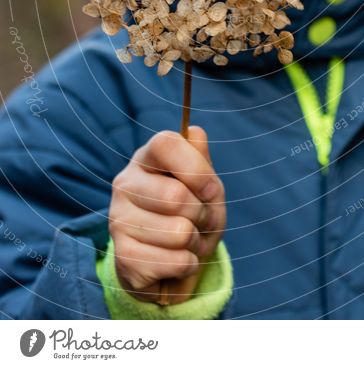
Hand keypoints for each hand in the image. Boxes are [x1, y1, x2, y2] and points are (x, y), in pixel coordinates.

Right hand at [109, 126, 225, 303]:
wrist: (168, 265)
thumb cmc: (190, 215)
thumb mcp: (205, 188)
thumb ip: (202, 162)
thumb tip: (196, 133)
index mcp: (146, 158)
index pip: (165, 143)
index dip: (196, 167)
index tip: (210, 189)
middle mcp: (125, 184)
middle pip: (177, 195)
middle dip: (203, 214)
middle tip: (201, 221)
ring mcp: (118, 221)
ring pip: (180, 233)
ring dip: (197, 243)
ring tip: (188, 242)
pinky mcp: (123, 257)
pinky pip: (176, 262)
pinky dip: (189, 265)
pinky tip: (176, 260)